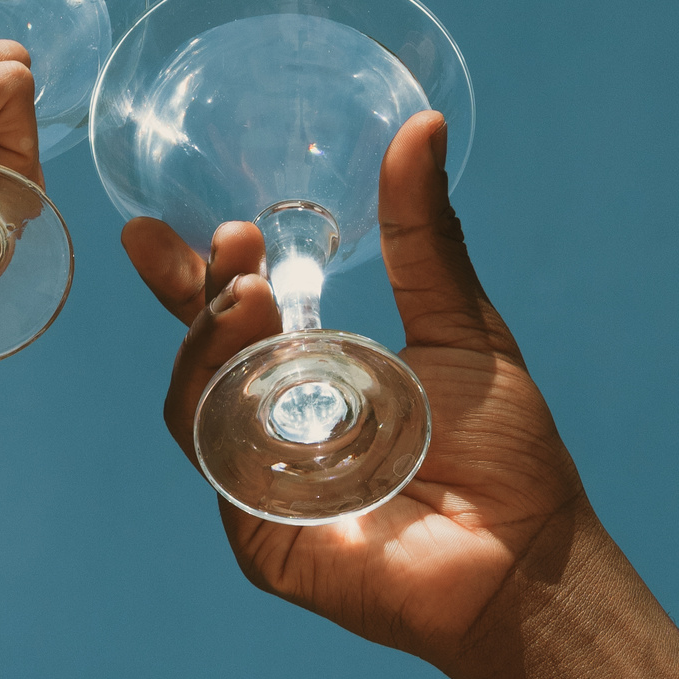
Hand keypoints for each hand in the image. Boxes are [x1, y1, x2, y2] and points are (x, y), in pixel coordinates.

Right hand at [121, 112, 585, 673]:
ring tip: (250, 294)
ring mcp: (261, 483)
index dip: (184, 277)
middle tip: (230, 245)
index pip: (228, 319)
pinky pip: (219, 468)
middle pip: (199, 355)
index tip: (150, 231)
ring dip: (209, 343)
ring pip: (195, 405)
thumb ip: (424, 234)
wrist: (528, 555)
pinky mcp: (262, 537)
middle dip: (197, 296)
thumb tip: (423, 123)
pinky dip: (225, 414)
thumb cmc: (505, 451)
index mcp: (310, 377)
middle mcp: (274, 427)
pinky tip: (259, 366)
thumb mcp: (458, 324)